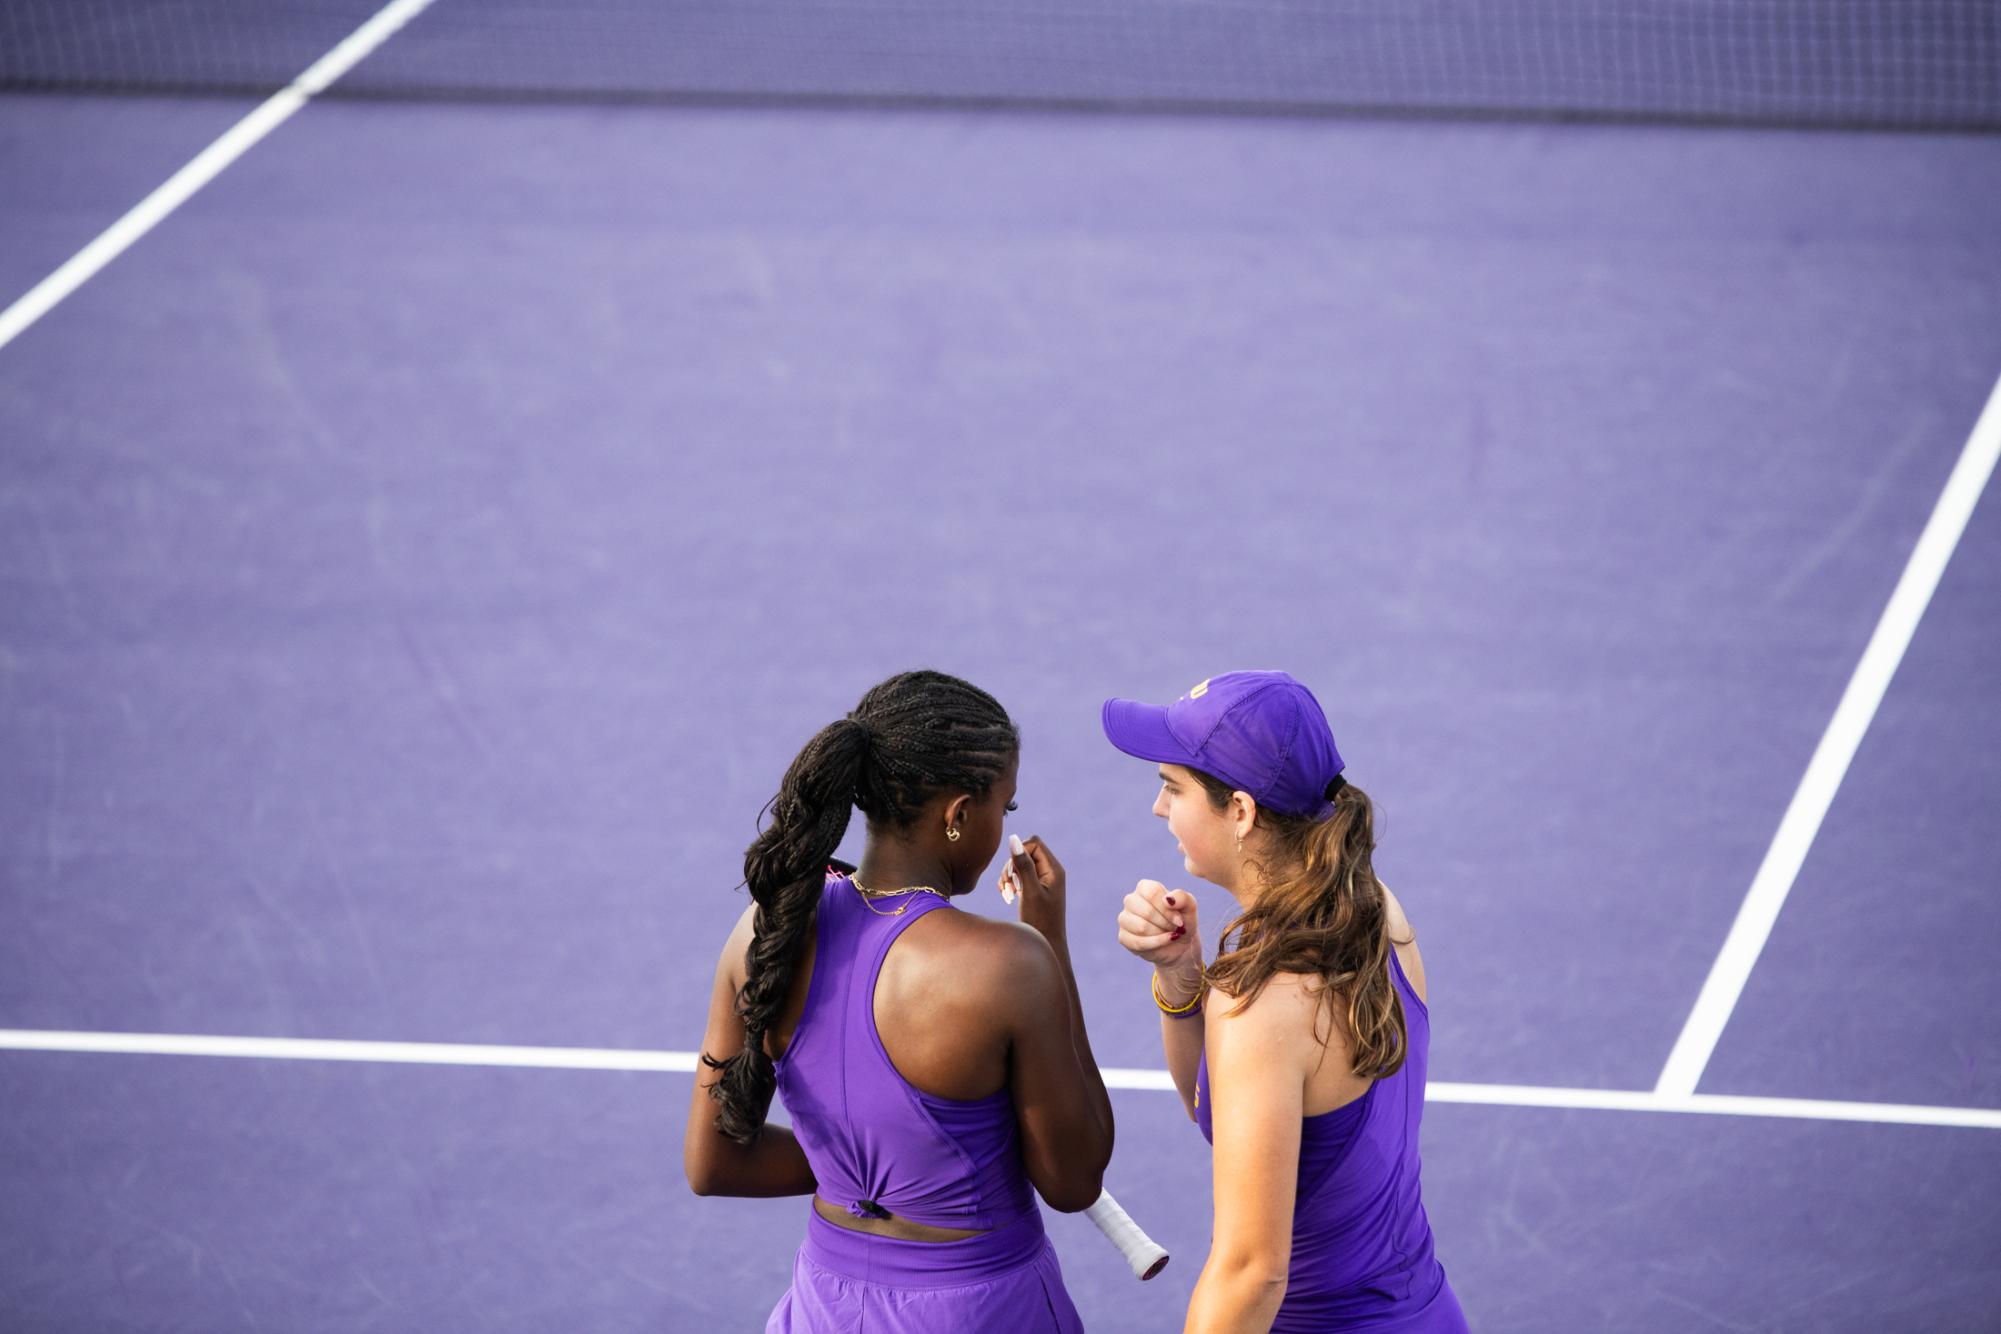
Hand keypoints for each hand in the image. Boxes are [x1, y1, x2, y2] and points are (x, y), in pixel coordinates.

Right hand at [1003, 835, 1066, 938]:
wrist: (1046, 945)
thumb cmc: (1040, 920)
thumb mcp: (1029, 891)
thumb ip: (1022, 864)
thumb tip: (1013, 838)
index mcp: (1054, 869)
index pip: (1034, 843)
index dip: (1019, 854)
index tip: (1014, 874)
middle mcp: (1051, 871)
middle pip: (1025, 852)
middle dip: (1012, 867)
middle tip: (1010, 887)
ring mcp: (1044, 880)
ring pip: (1020, 864)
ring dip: (1009, 876)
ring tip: (1007, 894)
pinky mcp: (1036, 888)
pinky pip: (1019, 876)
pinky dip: (1010, 883)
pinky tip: (1007, 896)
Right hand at [1118, 880, 1201, 996]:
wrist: (1180, 945)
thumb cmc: (1182, 921)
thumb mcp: (1190, 907)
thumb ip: (1183, 898)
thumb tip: (1167, 899)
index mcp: (1144, 887)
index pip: (1152, 893)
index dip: (1168, 909)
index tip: (1179, 920)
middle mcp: (1131, 900)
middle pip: (1146, 911)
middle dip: (1165, 923)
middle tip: (1174, 928)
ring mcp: (1124, 919)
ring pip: (1141, 927)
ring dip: (1161, 934)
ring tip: (1168, 934)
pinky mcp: (1124, 937)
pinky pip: (1138, 942)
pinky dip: (1157, 944)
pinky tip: (1165, 942)